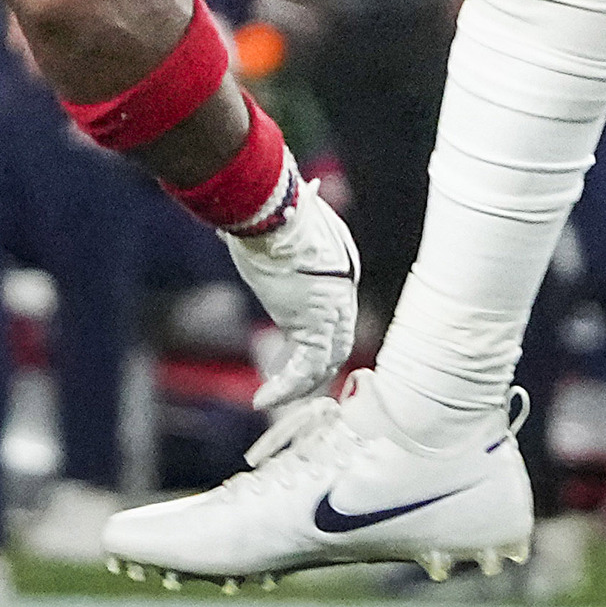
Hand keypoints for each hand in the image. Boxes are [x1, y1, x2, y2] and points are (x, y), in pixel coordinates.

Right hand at [223, 170, 361, 409]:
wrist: (275, 212)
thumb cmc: (272, 210)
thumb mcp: (282, 220)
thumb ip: (283, 223)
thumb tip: (267, 207)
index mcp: (339, 268)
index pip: (335, 312)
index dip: (319, 335)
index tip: (293, 351)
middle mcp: (342, 292)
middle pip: (337, 341)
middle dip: (317, 367)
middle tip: (291, 384)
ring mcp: (332, 310)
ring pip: (327, 360)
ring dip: (300, 384)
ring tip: (270, 398)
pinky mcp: (314, 325)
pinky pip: (306, 367)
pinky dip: (286, 387)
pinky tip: (263, 398)